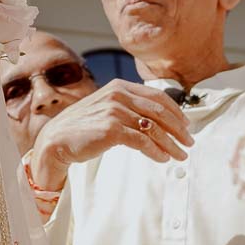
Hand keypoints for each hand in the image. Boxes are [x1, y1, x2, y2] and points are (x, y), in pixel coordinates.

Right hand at [30, 80, 193, 190]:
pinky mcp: (111, 130)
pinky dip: (156, 151)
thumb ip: (127, 106)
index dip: (176, 111)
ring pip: (153, 128)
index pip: (157, 96)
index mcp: (118, 86)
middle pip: (159, 111)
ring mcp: (114, 111)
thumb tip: (155, 118)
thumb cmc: (81, 126)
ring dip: (171, 144)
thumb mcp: (105, 107)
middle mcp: (118, 95)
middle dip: (178, 129)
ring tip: (180, 155)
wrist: (55, 140)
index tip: (186, 124)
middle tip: (189, 142)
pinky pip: (142, 141)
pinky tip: (162, 158)